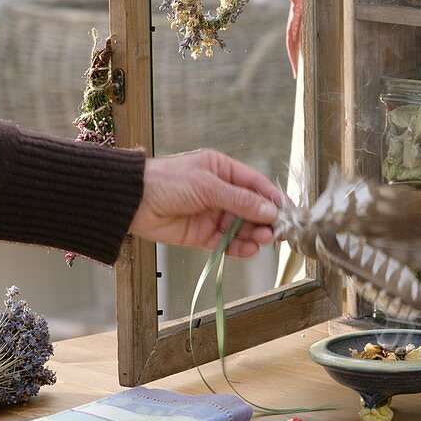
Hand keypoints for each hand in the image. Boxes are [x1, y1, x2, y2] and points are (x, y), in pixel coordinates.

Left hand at [130, 150, 287, 257]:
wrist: (133, 202)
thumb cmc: (167, 181)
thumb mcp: (208, 186)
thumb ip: (240, 200)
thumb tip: (269, 210)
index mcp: (222, 170)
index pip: (255, 184)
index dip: (273, 197)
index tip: (288, 211)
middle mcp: (219, 192)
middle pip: (251, 208)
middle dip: (265, 220)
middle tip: (278, 232)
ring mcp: (211, 214)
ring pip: (240, 227)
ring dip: (253, 235)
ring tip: (263, 241)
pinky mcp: (201, 234)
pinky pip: (225, 242)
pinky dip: (237, 247)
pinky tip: (248, 250)